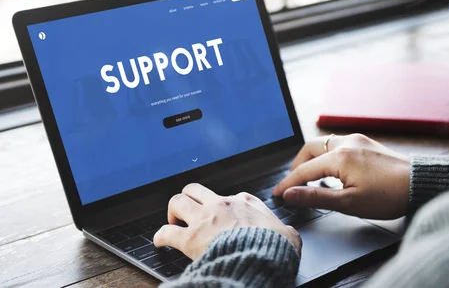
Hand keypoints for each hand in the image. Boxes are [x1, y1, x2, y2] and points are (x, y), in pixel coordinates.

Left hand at [154, 183, 301, 259]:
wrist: (262, 258)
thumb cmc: (275, 247)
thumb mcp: (288, 234)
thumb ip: (285, 230)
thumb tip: (289, 235)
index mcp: (245, 202)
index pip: (228, 196)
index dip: (222, 206)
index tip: (221, 216)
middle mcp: (222, 204)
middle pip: (195, 189)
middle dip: (189, 198)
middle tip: (188, 211)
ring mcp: (204, 219)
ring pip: (177, 201)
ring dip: (173, 211)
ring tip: (173, 221)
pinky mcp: (191, 238)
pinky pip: (166, 232)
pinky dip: (160, 236)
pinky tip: (160, 241)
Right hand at [273, 134, 409, 219]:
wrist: (420, 184)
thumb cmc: (389, 196)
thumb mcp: (349, 203)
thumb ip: (316, 197)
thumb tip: (290, 194)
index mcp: (340, 157)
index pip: (304, 170)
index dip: (288, 183)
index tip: (277, 194)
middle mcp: (346, 143)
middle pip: (310, 149)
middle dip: (297, 165)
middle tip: (293, 184)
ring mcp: (357, 140)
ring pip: (324, 144)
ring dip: (312, 159)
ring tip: (310, 178)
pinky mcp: (366, 143)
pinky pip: (338, 144)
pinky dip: (327, 155)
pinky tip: (331, 171)